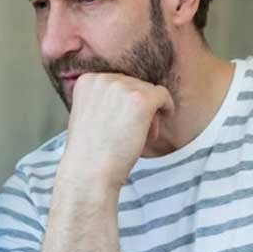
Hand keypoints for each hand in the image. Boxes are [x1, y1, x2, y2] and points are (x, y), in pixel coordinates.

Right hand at [61, 73, 173, 189]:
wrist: (89, 173)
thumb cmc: (90, 152)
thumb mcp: (86, 115)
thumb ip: (102, 99)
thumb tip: (126, 95)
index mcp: (87, 81)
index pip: (117, 82)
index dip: (122, 103)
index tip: (118, 122)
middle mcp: (103, 78)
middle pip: (134, 85)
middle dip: (136, 107)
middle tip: (129, 132)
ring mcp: (122, 87)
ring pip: (149, 91)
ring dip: (149, 112)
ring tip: (137, 135)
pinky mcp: (141, 99)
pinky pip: (163, 95)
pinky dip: (166, 108)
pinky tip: (160, 123)